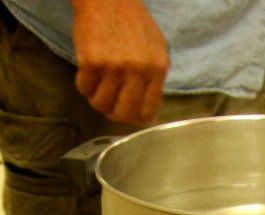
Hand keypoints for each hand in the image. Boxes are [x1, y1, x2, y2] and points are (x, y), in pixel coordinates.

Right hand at [72, 0, 168, 123]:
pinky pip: (84, 88)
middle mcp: (138, 71)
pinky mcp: (91, 61)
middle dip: (114, 115)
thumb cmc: (133, 22)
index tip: (129, 116)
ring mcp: (114, 67)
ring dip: (97, 101)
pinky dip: (84, 86)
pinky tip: (87, 75)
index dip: (136, 118)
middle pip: (124, 113)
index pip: (148, 110)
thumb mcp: (157, 49)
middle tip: (109, 108)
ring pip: (101, 103)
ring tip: (97, 89)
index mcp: (157, 70)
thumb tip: (149, 113)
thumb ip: (155, 78)